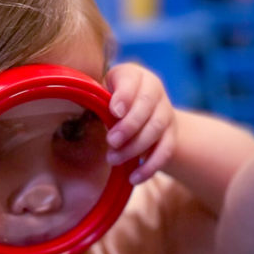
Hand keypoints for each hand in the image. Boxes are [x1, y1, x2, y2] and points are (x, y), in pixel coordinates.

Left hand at [104, 62, 175, 183]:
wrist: (144, 113)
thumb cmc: (113, 102)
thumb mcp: (102, 93)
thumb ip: (96, 99)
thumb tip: (81, 109)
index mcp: (134, 75)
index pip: (132, 79)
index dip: (125, 96)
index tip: (114, 112)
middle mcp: (154, 90)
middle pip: (147, 106)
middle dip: (129, 126)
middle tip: (110, 141)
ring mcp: (166, 113)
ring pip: (156, 129)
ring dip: (135, 147)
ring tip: (113, 159)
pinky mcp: (172, 135)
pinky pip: (165, 151)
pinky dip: (150, 167)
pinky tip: (133, 178)